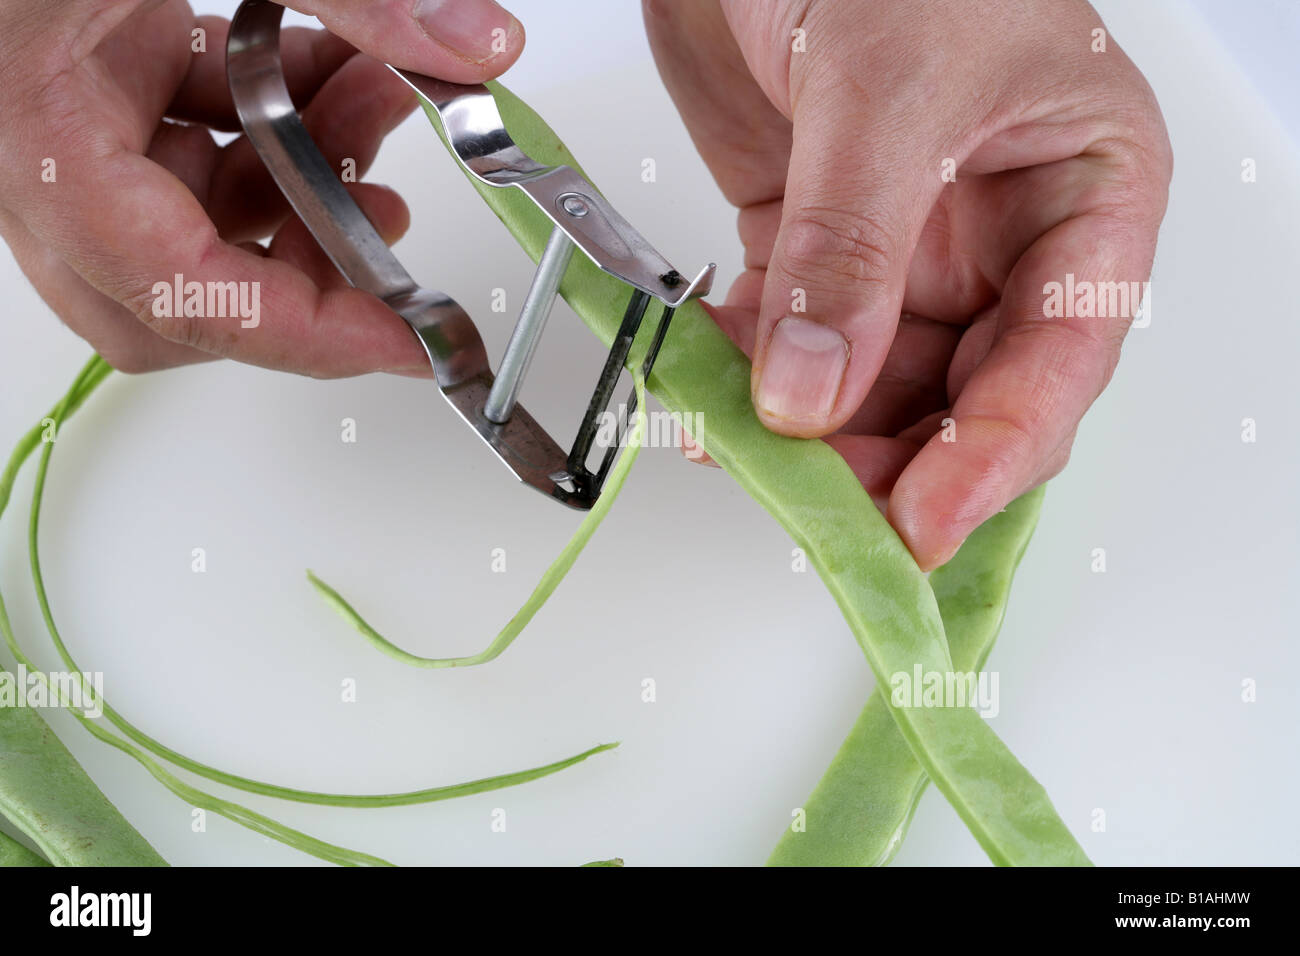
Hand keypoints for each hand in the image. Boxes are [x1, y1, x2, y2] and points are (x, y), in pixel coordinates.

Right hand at [0, 0, 521, 375]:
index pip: (178, 289)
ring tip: (380, 107)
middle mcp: (44, 150)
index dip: (307, 332)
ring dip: (309, 181)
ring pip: (200, 219)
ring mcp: (75, 121)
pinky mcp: (104, 83)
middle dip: (300, 275)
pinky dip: (279, 123)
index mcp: (40, 130)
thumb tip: (474, 45)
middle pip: (176, 299)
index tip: (404, 341)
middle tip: (389, 241)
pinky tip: (332, 68)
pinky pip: (200, 144)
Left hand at [643, 0, 1171, 568]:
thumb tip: (815, 391)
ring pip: (868, 384)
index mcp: (1082, 194)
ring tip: (746, 447)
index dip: (994, 456)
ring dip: (806, 429)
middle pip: (959, 394)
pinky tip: (710, 384)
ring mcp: (900, 244)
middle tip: (822, 508)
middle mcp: (997, 234)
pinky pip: (788, 338)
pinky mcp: (813, 240)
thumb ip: (854, 249)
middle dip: (890, 459)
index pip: (1059, 360)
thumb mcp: (891, 92)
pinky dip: (747, 371)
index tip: (923, 523)